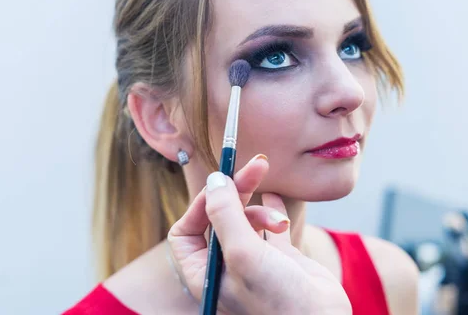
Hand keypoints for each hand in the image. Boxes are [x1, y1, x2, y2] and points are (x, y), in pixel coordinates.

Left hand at [168, 155, 351, 314]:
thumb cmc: (276, 302)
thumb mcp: (242, 254)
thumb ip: (225, 214)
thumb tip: (214, 180)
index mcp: (205, 274)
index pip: (187, 231)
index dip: (201, 204)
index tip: (221, 182)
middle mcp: (225, 268)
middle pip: (220, 217)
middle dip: (236, 191)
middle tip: (257, 166)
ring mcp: (254, 263)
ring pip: (247, 219)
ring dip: (262, 211)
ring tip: (279, 222)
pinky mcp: (280, 260)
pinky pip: (271, 227)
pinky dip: (273, 209)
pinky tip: (276, 198)